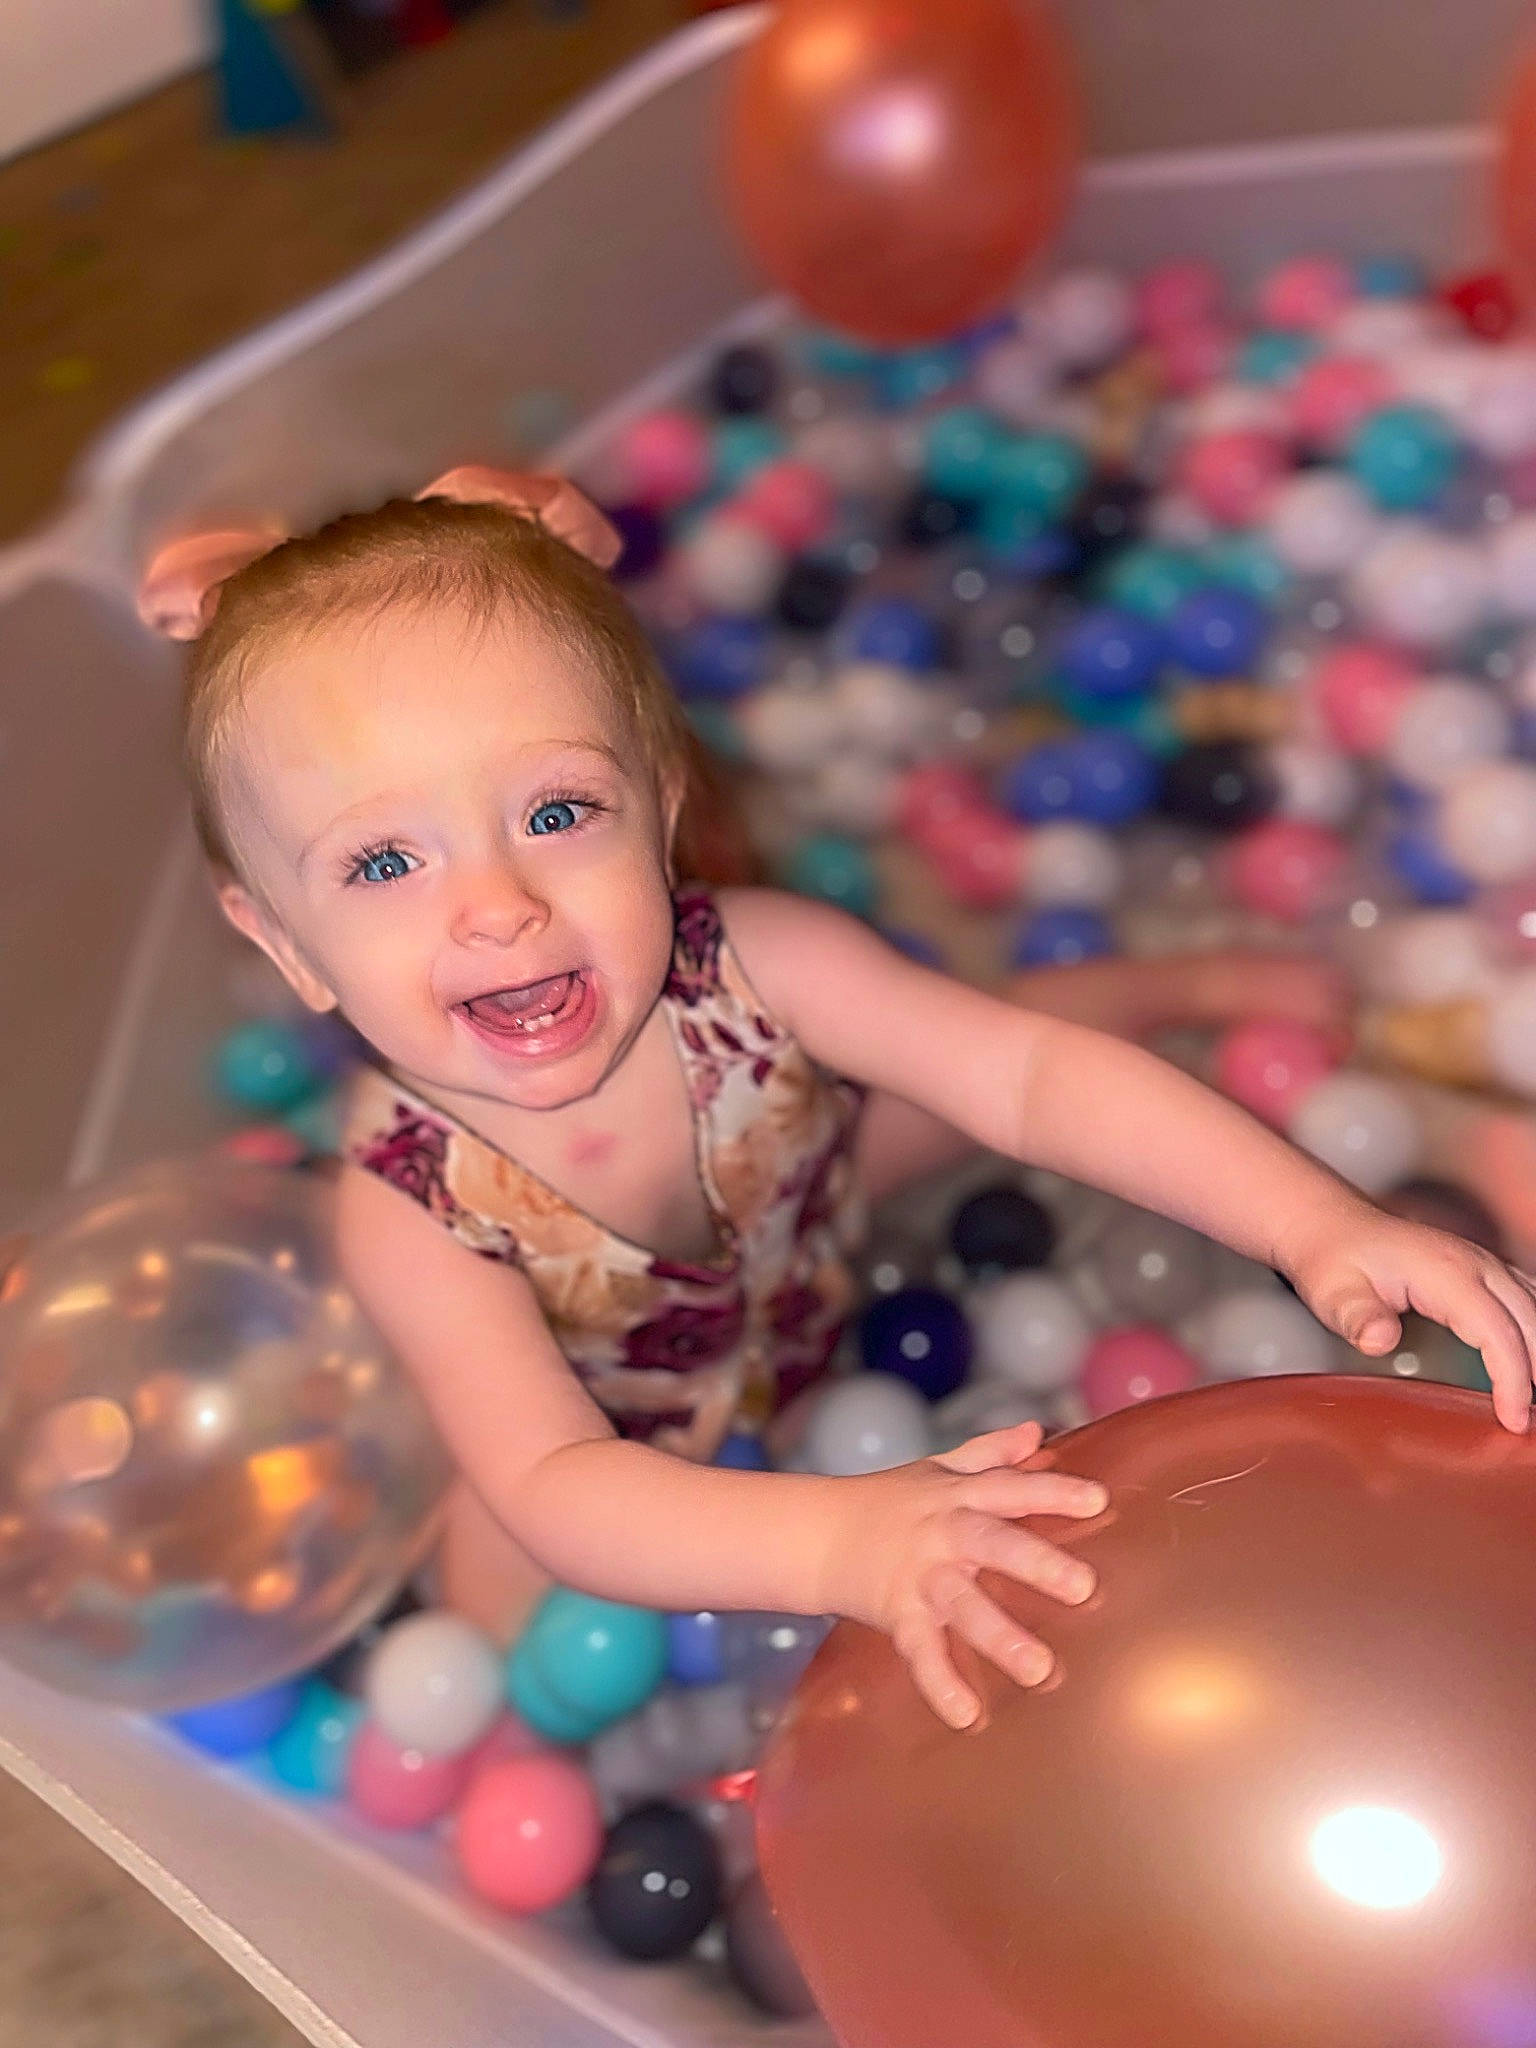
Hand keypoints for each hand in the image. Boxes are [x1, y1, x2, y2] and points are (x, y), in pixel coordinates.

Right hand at [826, 1422, 1106, 1730]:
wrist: (816, 1533)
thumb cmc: (888, 1501)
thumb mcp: (938, 1470)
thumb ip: (989, 1453)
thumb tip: (1036, 1432)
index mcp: (957, 1497)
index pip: (1011, 1488)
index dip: (1053, 1492)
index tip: (1099, 1501)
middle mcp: (942, 1534)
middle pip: (992, 1543)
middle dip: (1036, 1563)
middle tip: (1084, 1587)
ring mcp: (919, 1577)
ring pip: (962, 1605)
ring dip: (999, 1636)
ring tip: (1039, 1669)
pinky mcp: (898, 1615)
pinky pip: (921, 1652)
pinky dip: (941, 1684)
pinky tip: (967, 1716)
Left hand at [1285, 1207, 1535, 1433]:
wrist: (1330, 1227)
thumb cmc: (1333, 1261)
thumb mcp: (1333, 1293)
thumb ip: (1358, 1318)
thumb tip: (1379, 1340)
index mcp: (1446, 1272)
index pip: (1497, 1331)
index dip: (1512, 1378)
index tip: (1512, 1418)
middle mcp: (1474, 1263)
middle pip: (1529, 1322)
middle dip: (1534, 1374)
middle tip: (1525, 1422)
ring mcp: (1482, 1263)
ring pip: (1535, 1308)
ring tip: (1530, 1399)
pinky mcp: (1482, 1269)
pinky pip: (1527, 1299)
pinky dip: (1533, 1332)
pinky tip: (1529, 1359)